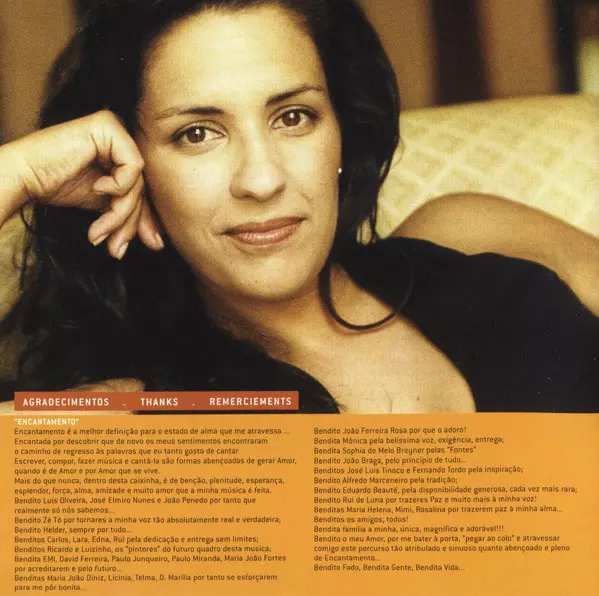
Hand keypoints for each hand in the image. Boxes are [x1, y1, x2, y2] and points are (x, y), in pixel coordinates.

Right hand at [4, 110, 162, 258]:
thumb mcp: (105, 206)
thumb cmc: (58, 186)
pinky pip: (133, 165)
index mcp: (122, 152)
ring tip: (99, 229)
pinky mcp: (108, 125)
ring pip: (138, 181)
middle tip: (113, 246)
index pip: (143, 190)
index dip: (141, 222)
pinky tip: (97, 187)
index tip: (138, 246)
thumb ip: (131, 216)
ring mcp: (116, 129)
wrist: (25, 177)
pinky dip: (119, 185)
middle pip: (142, 188)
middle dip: (128, 222)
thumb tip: (158, 241)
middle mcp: (122, 137)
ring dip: (120, 213)